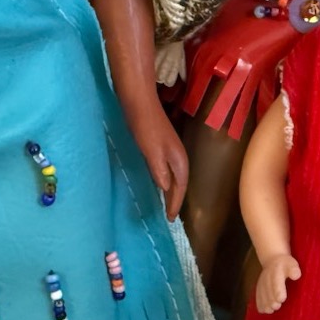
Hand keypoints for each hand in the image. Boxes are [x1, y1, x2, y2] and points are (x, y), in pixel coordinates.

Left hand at [123, 97, 187, 219]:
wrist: (139, 101)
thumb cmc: (145, 126)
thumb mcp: (151, 151)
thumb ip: (160, 171)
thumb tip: (167, 190)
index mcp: (178, 160)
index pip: (180, 187)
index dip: (176, 203)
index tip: (170, 219)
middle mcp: (178, 156)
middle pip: (180, 183)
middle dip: (176, 199)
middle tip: (169, 215)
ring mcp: (170, 150)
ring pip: (174, 176)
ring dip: (172, 190)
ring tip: (166, 203)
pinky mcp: (160, 146)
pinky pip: (167, 169)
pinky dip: (165, 179)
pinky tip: (158, 181)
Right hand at [256, 254, 300, 312]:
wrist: (273, 260)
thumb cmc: (286, 265)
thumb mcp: (291, 264)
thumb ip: (294, 270)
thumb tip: (296, 276)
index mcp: (276, 271)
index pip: (276, 282)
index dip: (278, 292)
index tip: (281, 299)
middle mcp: (266, 278)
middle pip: (268, 291)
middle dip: (272, 300)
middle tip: (276, 306)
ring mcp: (261, 283)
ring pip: (262, 295)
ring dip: (265, 303)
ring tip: (270, 310)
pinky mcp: (258, 288)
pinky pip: (258, 297)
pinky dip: (260, 304)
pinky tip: (263, 310)